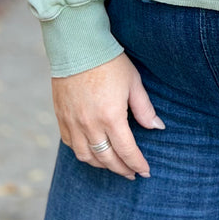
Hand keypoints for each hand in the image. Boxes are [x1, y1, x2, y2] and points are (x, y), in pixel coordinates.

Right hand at [51, 53, 163, 179]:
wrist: (77, 46)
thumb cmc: (110, 61)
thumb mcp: (133, 82)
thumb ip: (144, 109)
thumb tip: (157, 127)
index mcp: (111, 117)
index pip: (126, 151)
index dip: (137, 164)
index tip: (145, 172)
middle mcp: (90, 125)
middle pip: (107, 159)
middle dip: (121, 169)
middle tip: (131, 173)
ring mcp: (73, 123)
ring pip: (86, 156)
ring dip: (101, 164)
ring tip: (113, 164)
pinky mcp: (61, 117)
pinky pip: (70, 144)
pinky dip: (82, 152)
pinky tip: (91, 151)